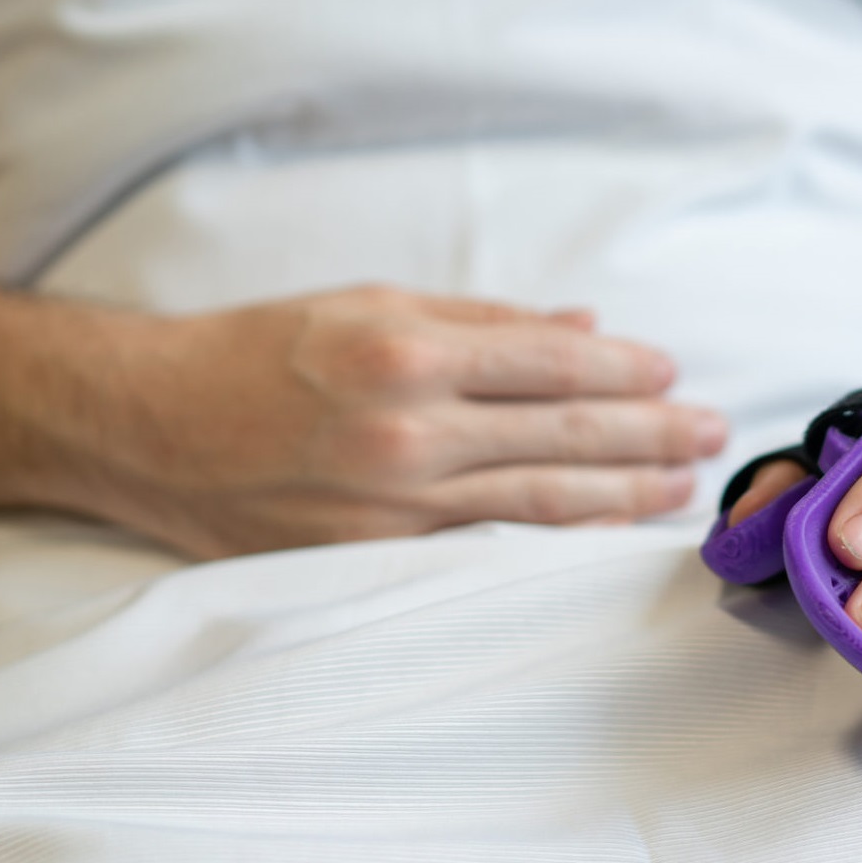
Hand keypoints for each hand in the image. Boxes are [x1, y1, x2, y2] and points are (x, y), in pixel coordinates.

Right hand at [51, 285, 727, 557]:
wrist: (149, 427)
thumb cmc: (253, 353)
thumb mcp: (363, 305)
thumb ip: (479, 320)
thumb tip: (579, 326)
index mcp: (407, 351)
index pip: (551, 360)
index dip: (623, 367)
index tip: (669, 371)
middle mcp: (409, 431)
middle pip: (565, 433)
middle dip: (652, 432)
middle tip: (712, 430)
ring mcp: (396, 505)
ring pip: (541, 499)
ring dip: (626, 492)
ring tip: (684, 486)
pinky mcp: (376, 556)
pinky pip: (490, 546)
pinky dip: (558, 538)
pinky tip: (606, 532)